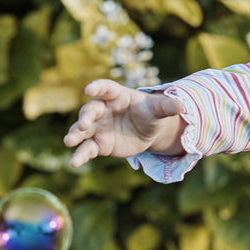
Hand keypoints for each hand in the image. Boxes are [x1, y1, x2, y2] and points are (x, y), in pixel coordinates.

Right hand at [64, 79, 184, 168]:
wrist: (149, 131)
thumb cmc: (151, 113)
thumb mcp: (160, 109)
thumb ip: (166, 106)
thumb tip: (181, 105)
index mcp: (117, 95)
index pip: (106, 88)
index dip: (97, 87)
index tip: (89, 88)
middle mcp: (103, 110)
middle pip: (90, 110)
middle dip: (84, 117)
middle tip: (82, 125)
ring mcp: (98, 127)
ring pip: (82, 130)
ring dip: (74, 135)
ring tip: (68, 141)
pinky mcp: (99, 144)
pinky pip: (87, 149)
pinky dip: (80, 155)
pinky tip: (74, 163)